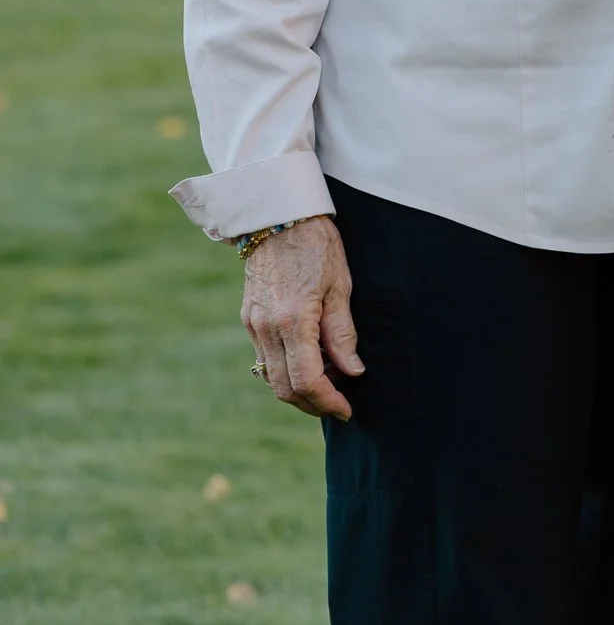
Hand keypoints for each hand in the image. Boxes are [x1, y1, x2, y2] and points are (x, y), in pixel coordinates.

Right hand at [242, 217, 362, 419]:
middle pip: (285, 388)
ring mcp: (253, 325)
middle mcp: (267, 329)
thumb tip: (352, 372)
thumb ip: (342, 333)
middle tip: (340, 404)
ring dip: (298, 390)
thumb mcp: (340, 285)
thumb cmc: (317, 245)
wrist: (279, 215)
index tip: (347, 410)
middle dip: (313, 404)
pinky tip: (309, 362)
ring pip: (271, 378)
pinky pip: (264, 359)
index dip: (328, 401)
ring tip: (329, 383)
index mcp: (292, 321)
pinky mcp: (249, 318)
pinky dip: (285, 371)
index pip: (307, 381)